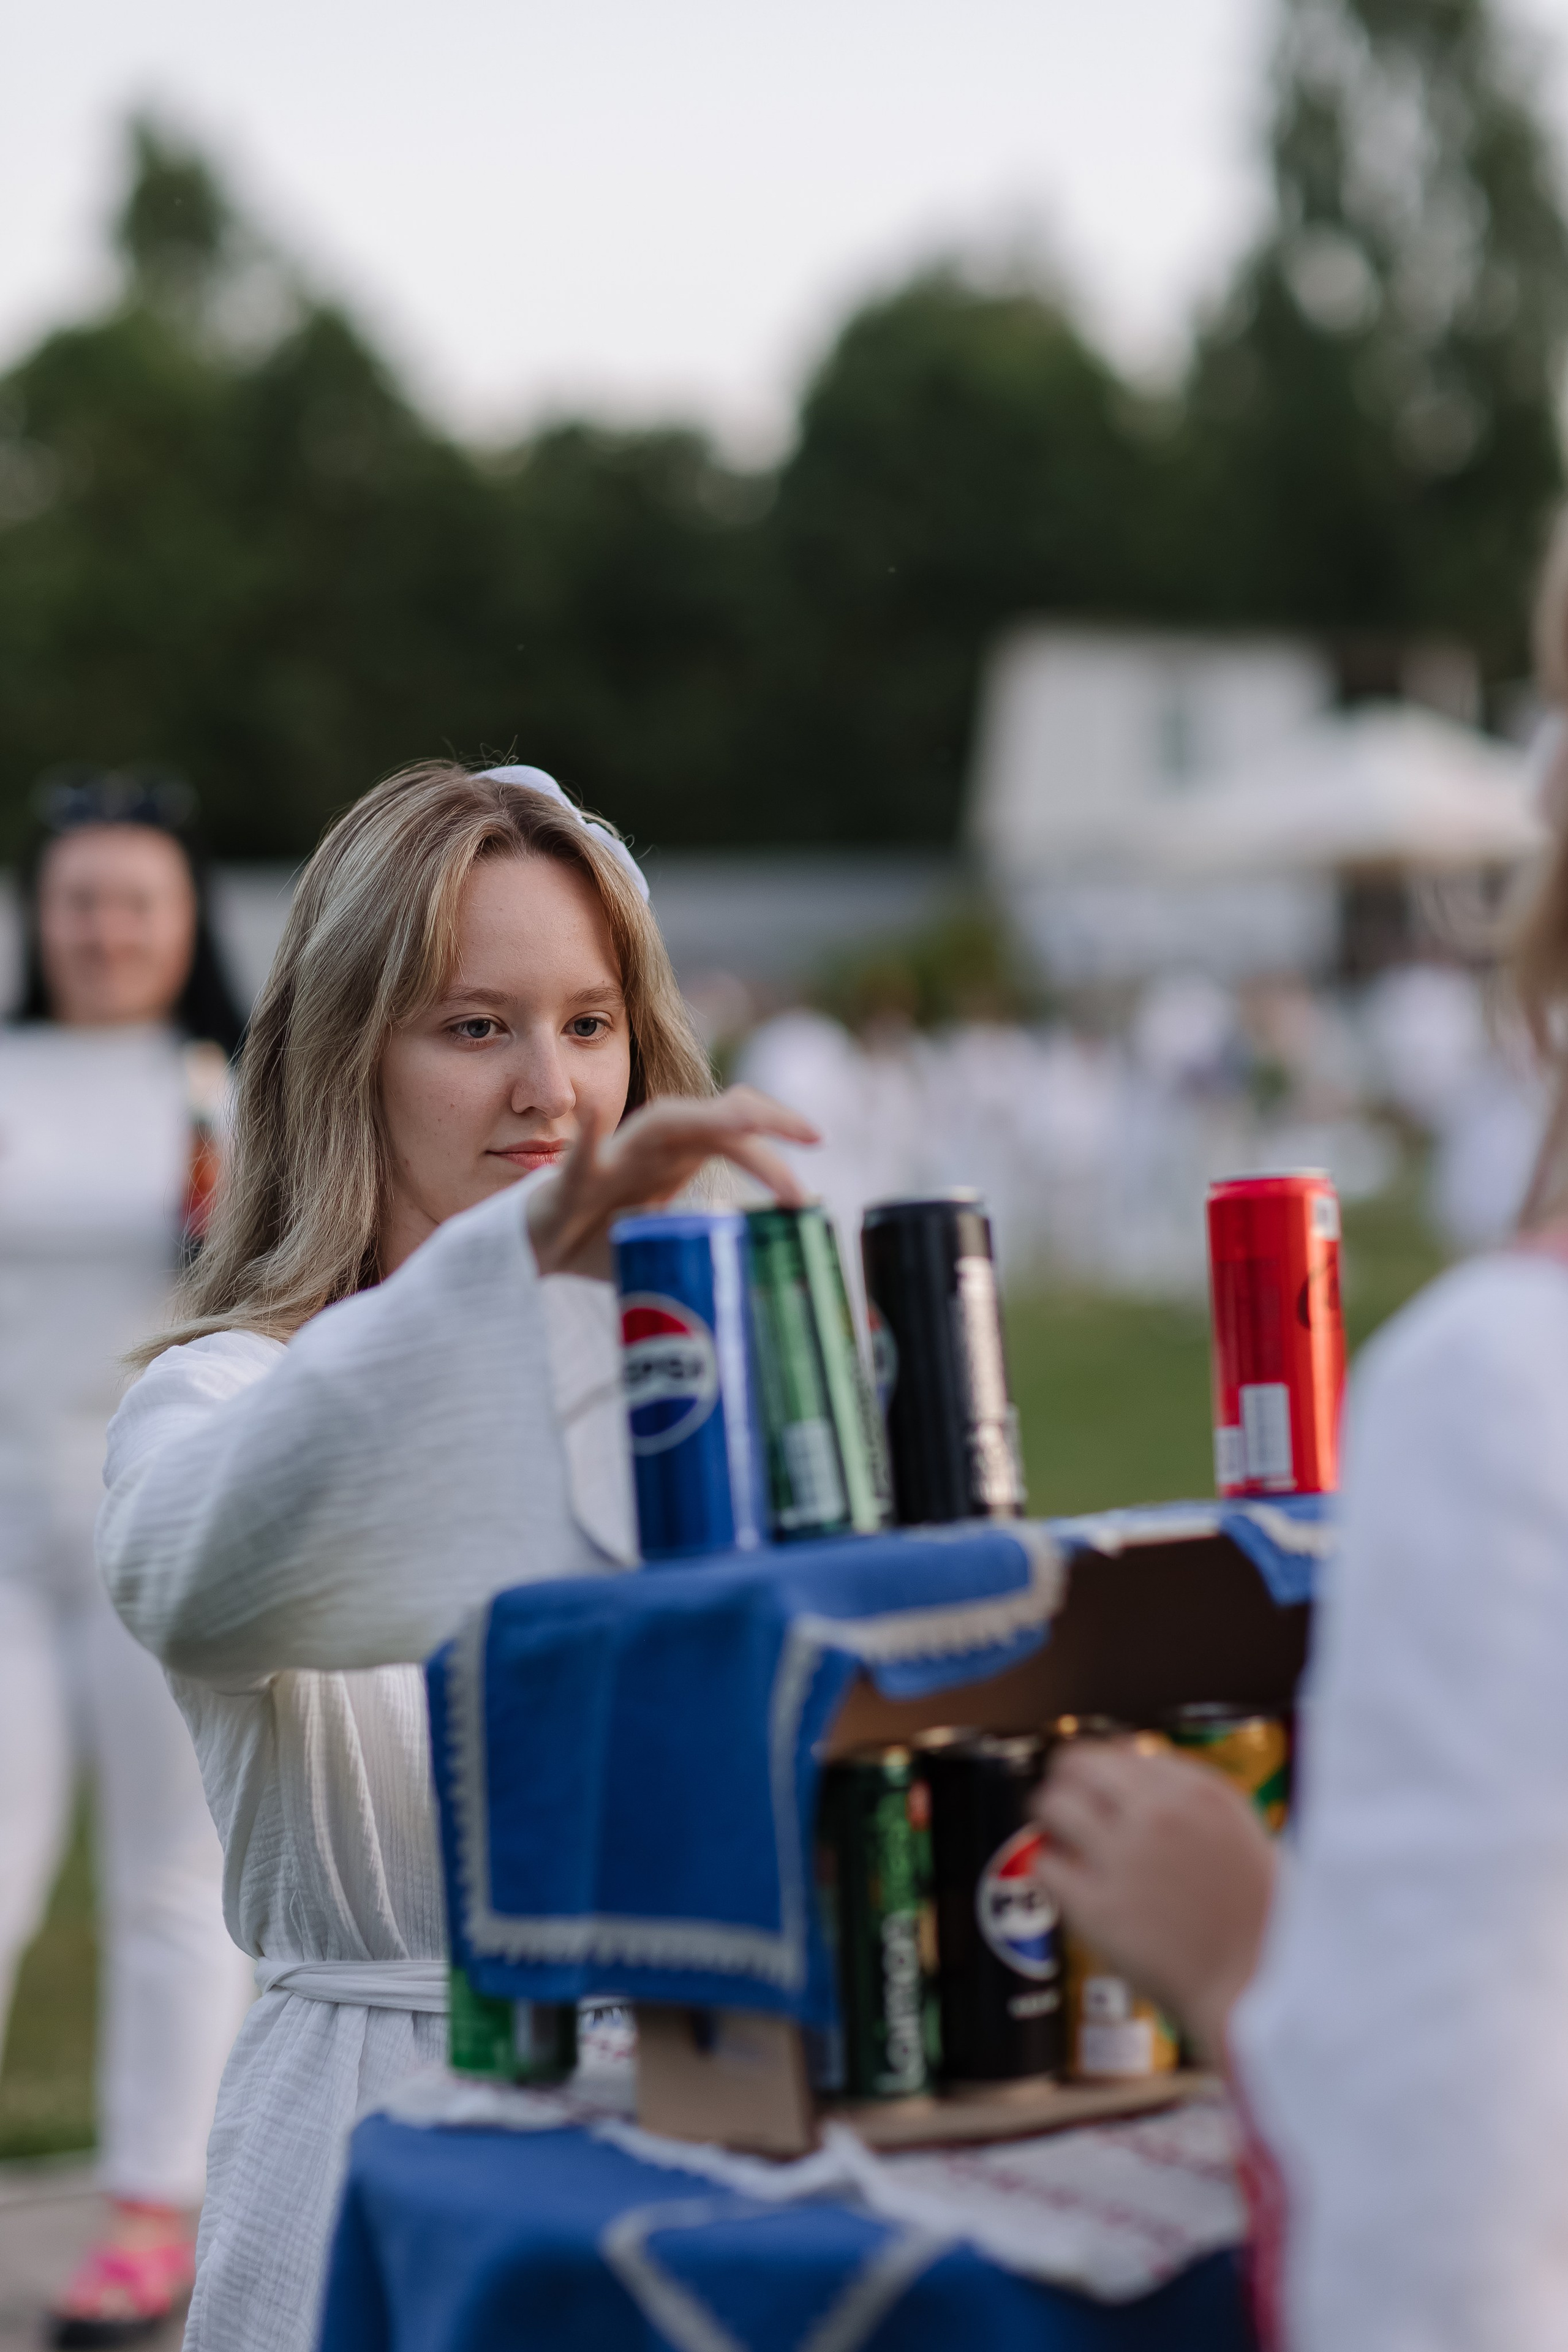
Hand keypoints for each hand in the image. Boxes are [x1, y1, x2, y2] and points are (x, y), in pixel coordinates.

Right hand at [525, 1085, 820, 1277]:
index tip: (818, 1142)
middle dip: (763, 1122)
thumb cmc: (606, 1238)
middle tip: (810, 1138)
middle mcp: (652, 1147)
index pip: (735, 1130)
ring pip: (661, 1124)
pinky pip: (580, 1156)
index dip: (775, 1132)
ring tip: (744, 1119)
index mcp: (679, 1154)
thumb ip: (715, 1239)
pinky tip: (590, 1112)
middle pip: (714, 1118)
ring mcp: (613, 1159)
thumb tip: (770, 1259)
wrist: (539, 1249)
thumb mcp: (672, 1239)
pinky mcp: (573, 1182)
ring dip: (705, 1120)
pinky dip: (588, 1133)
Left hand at [1032, 1739, 1277, 2065]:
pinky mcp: (1098, 1910)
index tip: (1094, 1782)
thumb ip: (1184, 1790)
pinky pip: (1046, 1866)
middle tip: (1065, 1802)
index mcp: (1197, 1792)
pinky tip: (1068, 1883)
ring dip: (1049, 1819)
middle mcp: (1158, 1815)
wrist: (1262, 1986)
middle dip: (1065, 1781)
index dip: (1101, 1768)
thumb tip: (1127, 1758)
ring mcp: (1125, 1860)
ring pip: (1052, 1805)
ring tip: (1059, 1838)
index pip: (1118, 1750)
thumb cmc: (1259, 1913)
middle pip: (1076, 1764)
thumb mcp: (1237, 1827)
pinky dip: (1050, 1871)